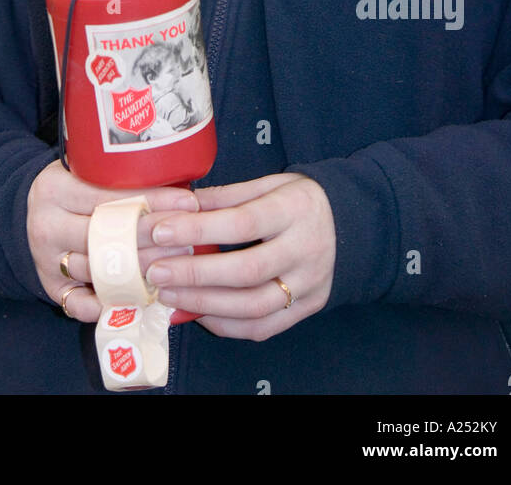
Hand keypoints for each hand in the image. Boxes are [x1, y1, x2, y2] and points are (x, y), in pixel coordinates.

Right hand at [26, 159, 198, 322]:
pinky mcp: (51, 287)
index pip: (110, 196)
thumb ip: (119, 177)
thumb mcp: (85, 172)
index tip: (188, 203)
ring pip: (98, 270)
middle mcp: (46, 224)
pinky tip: (140, 300)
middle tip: (188, 239)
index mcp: (56, 188)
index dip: (153, 200)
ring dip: (140, 273)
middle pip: (106, 235)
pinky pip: (80, 304)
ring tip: (175, 268)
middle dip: (152, 238)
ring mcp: (46, 259)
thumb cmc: (73, 189)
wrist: (29, 213)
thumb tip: (178, 180)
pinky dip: (110, 304)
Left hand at [144, 172, 335, 340]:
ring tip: (169, 296)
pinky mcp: (307, 309)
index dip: (199, 230)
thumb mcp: (270, 183)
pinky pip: (264, 327)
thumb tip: (179, 205)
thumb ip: (226, 196)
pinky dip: (227, 326)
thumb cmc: (302, 200)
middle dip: (195, 274)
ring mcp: (309, 285)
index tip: (161, 230)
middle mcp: (305, 251)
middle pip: (246, 270)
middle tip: (156, 272)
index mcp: (294, 210)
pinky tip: (198, 314)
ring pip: (254, 306)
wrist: (354, 225)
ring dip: (205, 304)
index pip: (242, 223)